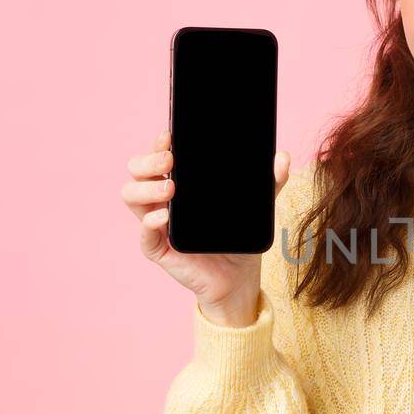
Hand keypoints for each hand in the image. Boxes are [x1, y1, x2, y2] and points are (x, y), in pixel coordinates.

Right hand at [122, 129, 290, 323]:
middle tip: (169, 160)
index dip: (158, 144)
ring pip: (130, 196)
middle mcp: (161, 199)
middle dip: (147, 160)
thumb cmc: (238, 237)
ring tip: (171, 188)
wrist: (239, 277)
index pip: (158, 156)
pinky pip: (144, 234)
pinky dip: (151, 222)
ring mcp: (156, 224)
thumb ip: (270, 182)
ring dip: (145, 188)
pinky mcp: (158, 249)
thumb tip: (283, 157)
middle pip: (136, 171)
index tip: (170, 136)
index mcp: (179, 183)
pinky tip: (166, 216)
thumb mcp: (256, 206)